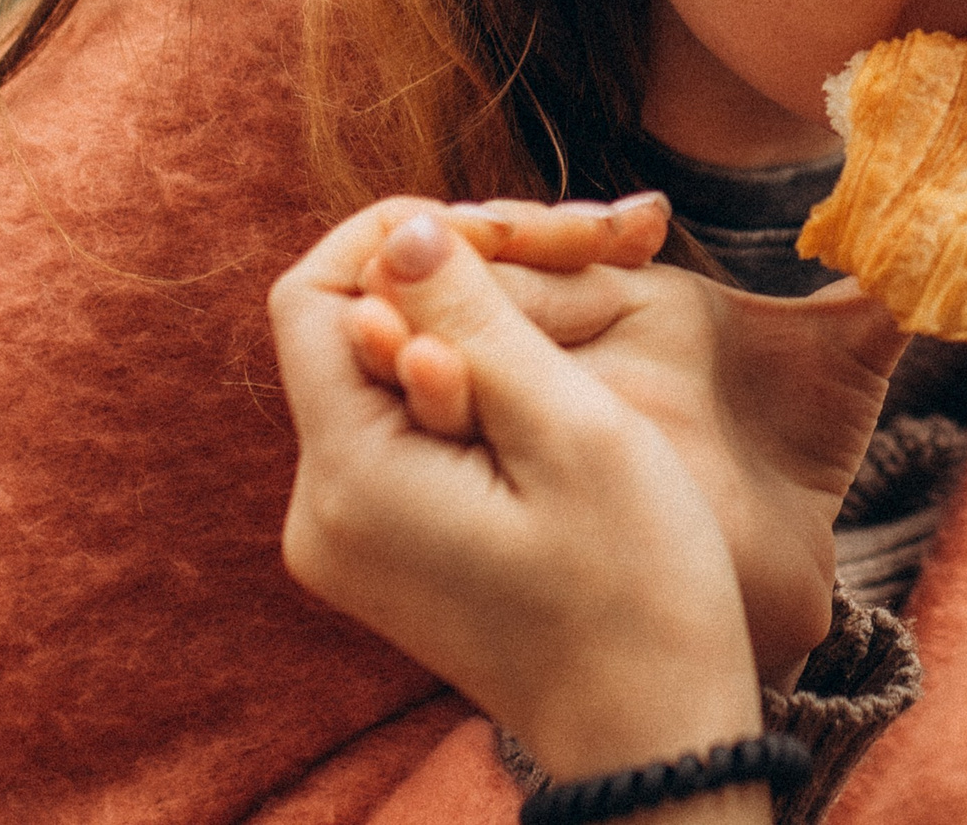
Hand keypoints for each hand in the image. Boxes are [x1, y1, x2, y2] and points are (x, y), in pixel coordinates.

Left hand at [348, 213, 908, 686]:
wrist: (653, 734)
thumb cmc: (638, 588)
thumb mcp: (571, 430)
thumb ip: (476, 322)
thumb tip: (404, 232)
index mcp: (350, 478)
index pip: (313, 294)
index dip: (402, 238)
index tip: (513, 235)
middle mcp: (321, 509)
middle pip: (350, 326)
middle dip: (457, 273)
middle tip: (583, 251)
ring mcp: (351, 537)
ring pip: (386, 368)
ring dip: (477, 323)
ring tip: (592, 305)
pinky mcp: (389, 550)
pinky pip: (408, 426)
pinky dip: (477, 382)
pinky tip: (558, 388)